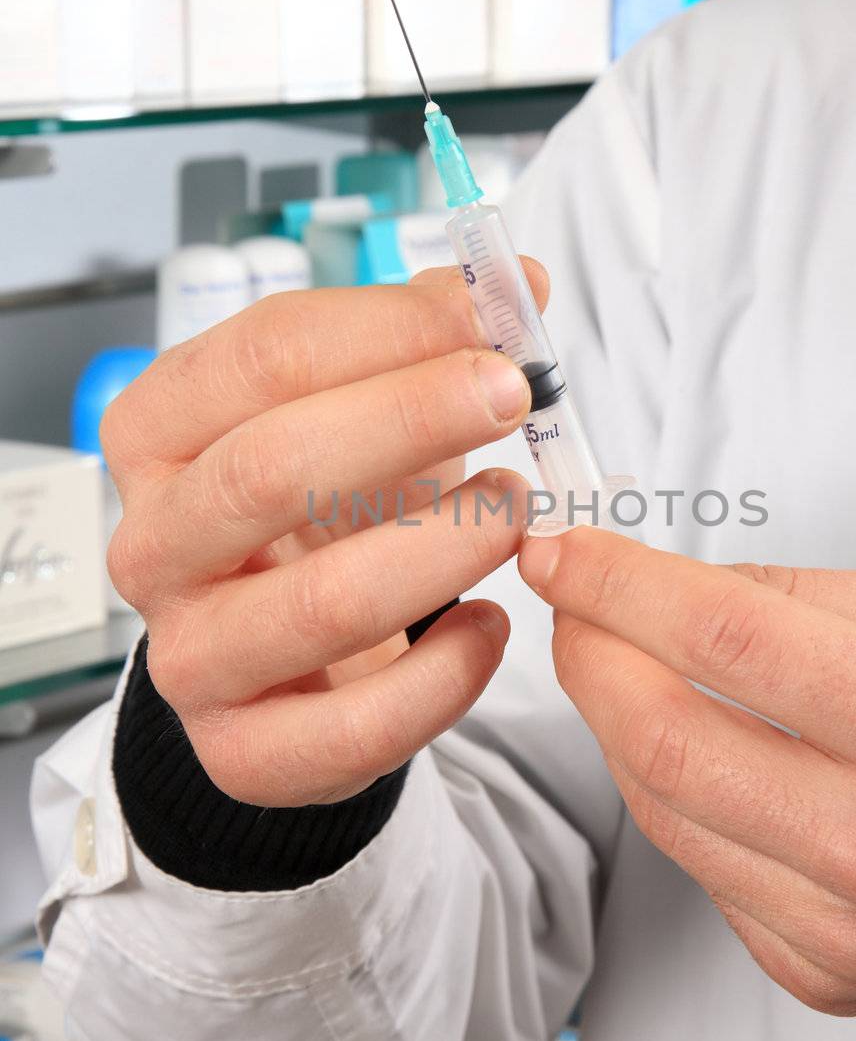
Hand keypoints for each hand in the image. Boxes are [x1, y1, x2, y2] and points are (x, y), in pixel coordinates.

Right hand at [104, 267, 542, 805]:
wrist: (288, 657)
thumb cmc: (323, 514)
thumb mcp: (359, 411)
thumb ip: (425, 344)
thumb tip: (514, 287)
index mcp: (160, 434)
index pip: (262, 356)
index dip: (390, 331)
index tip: (491, 322)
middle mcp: (154, 545)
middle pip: (271, 469)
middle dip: (410, 421)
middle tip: (514, 396)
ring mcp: (190, 658)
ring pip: (322, 603)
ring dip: (444, 549)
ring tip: (515, 513)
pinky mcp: (244, 752)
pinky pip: (355, 728)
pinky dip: (446, 676)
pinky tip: (490, 627)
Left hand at [518, 530, 855, 1024]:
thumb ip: (802, 595)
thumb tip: (671, 587)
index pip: (724, 639)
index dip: (617, 585)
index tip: (563, 552)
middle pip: (663, 738)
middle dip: (587, 655)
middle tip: (570, 606)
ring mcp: (845, 929)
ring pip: (660, 808)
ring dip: (614, 722)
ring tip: (620, 664)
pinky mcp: (815, 973)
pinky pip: (697, 866)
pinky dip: (673, 796)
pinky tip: (692, 752)